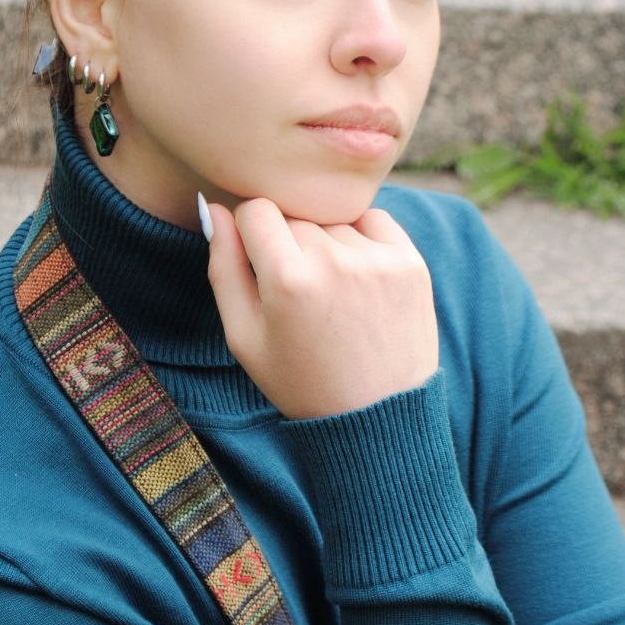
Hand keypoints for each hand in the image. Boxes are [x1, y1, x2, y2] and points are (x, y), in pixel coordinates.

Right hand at [204, 198, 438, 419]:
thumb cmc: (299, 381)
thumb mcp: (244, 336)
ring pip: (332, 220)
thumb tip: (214, 207)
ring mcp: (378, 260)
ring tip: (331, 294)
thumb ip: (223, 266)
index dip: (250, 233)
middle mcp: (334, 261)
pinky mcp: (411, 262)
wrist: (377, 417)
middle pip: (294, 216)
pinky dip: (360, 239)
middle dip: (288, 244)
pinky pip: (372, 220)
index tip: (260, 263)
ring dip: (326, 244)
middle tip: (299, 293)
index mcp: (287, 279)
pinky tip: (357, 279)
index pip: (255, 209)